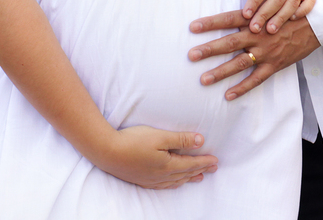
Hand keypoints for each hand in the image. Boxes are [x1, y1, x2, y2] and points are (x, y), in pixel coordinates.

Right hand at [92, 126, 218, 189]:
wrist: (107, 152)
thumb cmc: (133, 141)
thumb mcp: (159, 136)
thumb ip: (181, 139)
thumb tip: (201, 141)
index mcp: (168, 165)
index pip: (191, 164)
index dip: (204, 162)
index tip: (216, 161)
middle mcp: (161, 176)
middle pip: (185, 174)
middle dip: (200, 170)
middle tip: (213, 169)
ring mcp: (151, 180)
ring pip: (175, 181)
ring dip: (188, 178)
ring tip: (198, 178)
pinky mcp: (142, 180)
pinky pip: (164, 186)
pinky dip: (174, 184)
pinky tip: (173, 183)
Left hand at [188, 14, 320, 100]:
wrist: (316, 24)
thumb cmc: (290, 9)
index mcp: (256, 18)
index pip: (229, 19)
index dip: (210, 22)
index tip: (193, 26)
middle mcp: (259, 36)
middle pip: (230, 43)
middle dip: (209, 49)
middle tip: (191, 55)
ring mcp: (266, 52)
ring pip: (240, 64)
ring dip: (221, 72)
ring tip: (203, 79)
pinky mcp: (275, 65)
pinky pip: (256, 79)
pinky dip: (242, 88)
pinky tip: (228, 95)